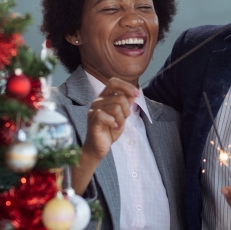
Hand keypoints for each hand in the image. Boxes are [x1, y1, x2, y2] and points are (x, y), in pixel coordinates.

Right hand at [71, 78, 139, 193]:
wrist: (99, 147)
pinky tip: (113, 127)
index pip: (114, 82)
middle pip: (120, 97)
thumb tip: (134, 93)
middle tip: (124, 119)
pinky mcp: (93, 119)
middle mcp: (98, 101)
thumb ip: (127, 104)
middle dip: (127, 110)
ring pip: (116, 107)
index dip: (127, 86)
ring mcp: (94, 110)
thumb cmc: (109, 130)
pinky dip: (114, 123)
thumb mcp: (122, 116)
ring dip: (121, 119)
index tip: (137, 94)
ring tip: (117, 125)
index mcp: (104, 97)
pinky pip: (106, 116)